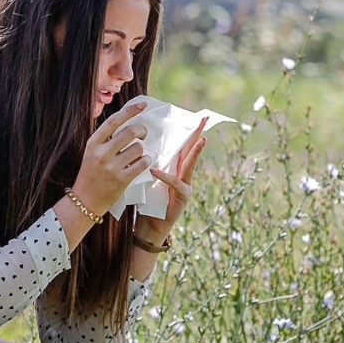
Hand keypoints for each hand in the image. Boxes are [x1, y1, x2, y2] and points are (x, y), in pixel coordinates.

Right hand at [69, 101, 151, 215]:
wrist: (85, 200)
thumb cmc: (91, 174)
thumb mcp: (92, 152)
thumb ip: (106, 139)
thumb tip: (128, 122)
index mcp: (93, 143)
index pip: (114, 120)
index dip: (130, 110)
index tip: (142, 105)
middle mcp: (102, 153)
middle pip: (130, 131)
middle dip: (142, 130)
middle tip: (143, 135)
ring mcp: (112, 167)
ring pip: (138, 148)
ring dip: (142, 149)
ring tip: (138, 155)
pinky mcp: (122, 180)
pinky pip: (142, 163)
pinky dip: (146, 161)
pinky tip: (142, 162)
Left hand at [137, 116, 207, 243]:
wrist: (149, 227)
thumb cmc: (147, 202)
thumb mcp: (146, 178)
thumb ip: (148, 163)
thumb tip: (137, 143)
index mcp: (174, 167)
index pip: (181, 145)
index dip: (186, 131)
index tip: (193, 115)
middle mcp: (182, 174)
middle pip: (191, 150)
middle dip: (198, 134)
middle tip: (206, 119)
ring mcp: (185, 186)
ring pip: (190, 165)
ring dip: (196, 152)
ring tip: (202, 139)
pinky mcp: (182, 198)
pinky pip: (173, 184)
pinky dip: (164, 177)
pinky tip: (156, 170)